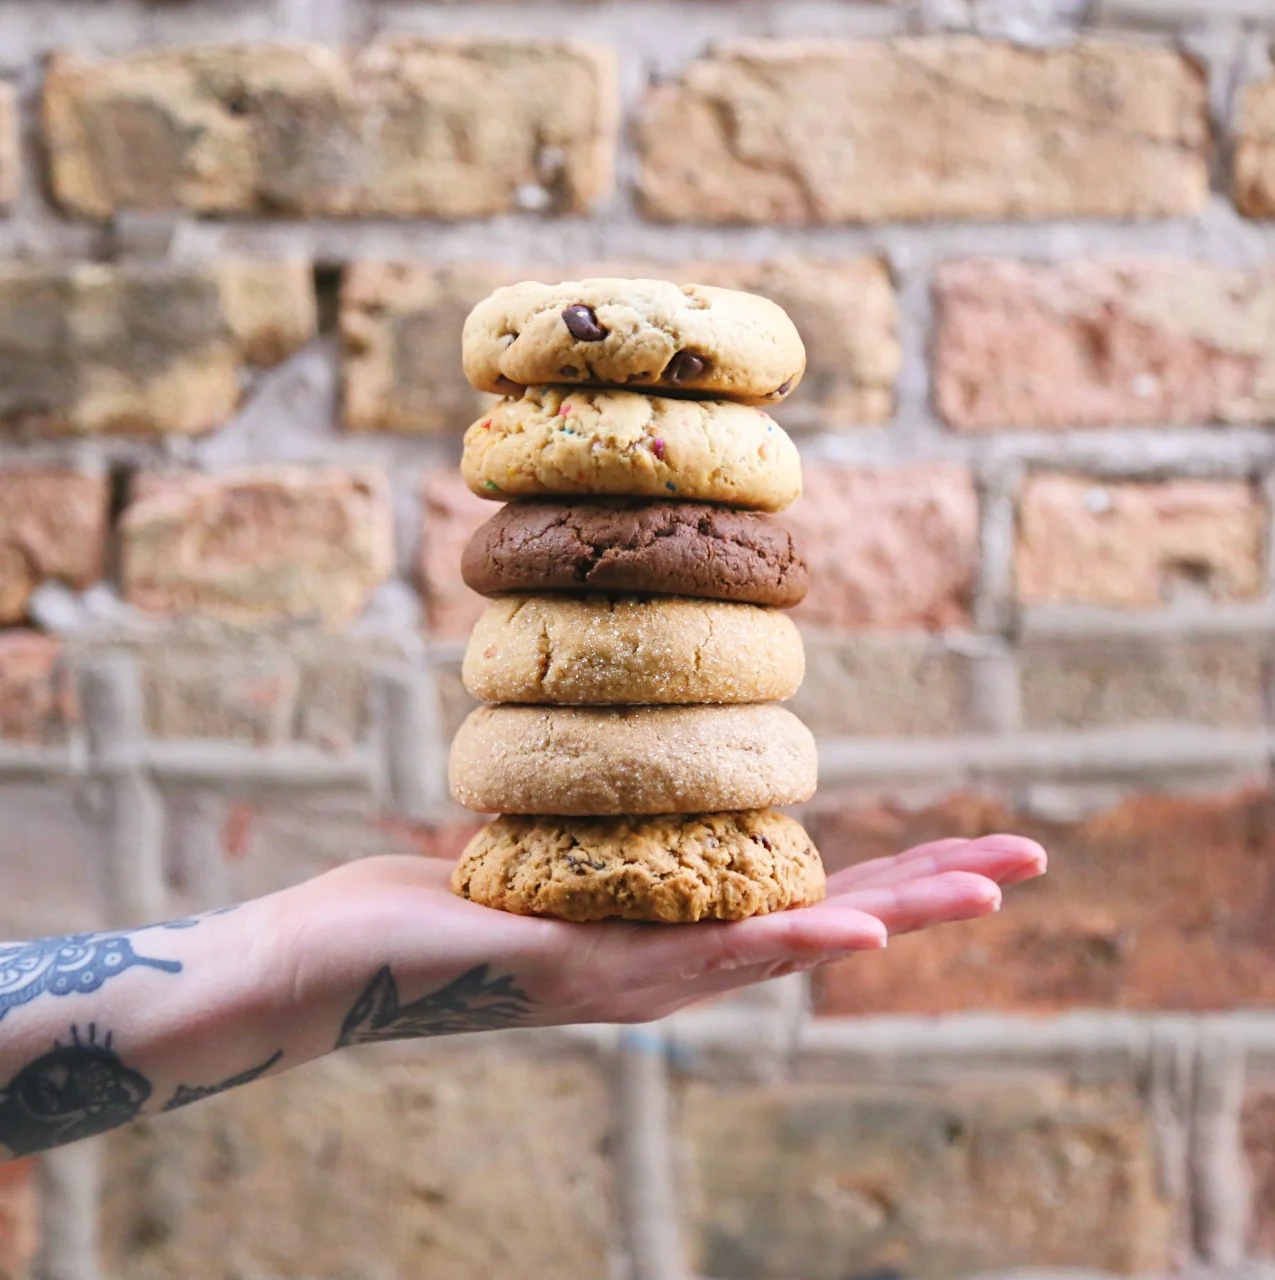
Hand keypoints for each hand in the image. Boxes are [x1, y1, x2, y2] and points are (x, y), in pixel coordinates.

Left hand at [283, 834, 1045, 1036]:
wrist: (315, 973)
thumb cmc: (413, 909)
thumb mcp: (526, 857)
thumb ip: (588, 832)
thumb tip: (621, 770)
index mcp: (657, 935)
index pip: (793, 899)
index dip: (884, 876)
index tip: (961, 848)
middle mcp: (660, 969)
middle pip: (817, 924)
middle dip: (925, 895)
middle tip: (1025, 862)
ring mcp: (629, 981)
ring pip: (782, 946)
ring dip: (888, 916)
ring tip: (982, 892)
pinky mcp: (580, 973)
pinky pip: (698, 958)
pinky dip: (784, 940)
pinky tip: (850, 924)